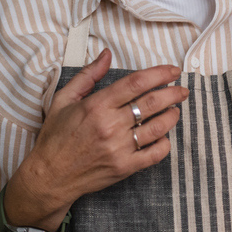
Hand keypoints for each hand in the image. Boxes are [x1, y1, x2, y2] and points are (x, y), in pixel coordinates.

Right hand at [4, 49, 187, 223]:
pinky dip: (165, 143)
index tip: (173, 70)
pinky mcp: (125, 167)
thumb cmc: (56, 137)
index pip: (136, 83)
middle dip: (173, 93)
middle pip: (152, 103)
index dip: (159, 73)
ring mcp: (120, 148)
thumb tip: (106, 54)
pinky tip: (164, 136)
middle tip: (182, 90)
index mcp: (97, 105)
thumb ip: (88, 75)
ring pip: (158, 127)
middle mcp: (110, 125)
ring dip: (172, 116)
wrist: (50, 176)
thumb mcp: (64, 99)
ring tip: (175, 110)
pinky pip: (155, 154)